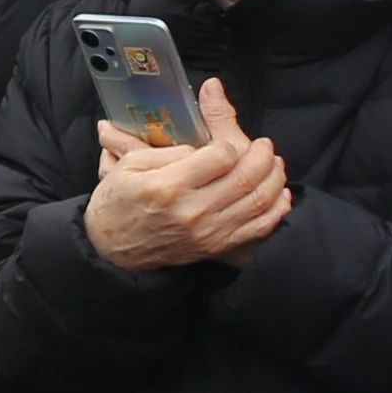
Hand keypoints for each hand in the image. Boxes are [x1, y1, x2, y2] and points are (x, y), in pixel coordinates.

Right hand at [85, 83, 292, 270]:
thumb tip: (202, 147)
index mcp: (167, 186)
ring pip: (259, 200)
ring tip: (274, 162)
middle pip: (245, 177)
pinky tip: (279, 193)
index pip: (220, 157)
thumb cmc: (118, 202)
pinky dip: (276, 208)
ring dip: (274, 177)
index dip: (228, 146)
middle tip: (264, 145)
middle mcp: (191, 210)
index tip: (223, 144)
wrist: (112, 248)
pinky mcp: (216, 245)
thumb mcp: (128, 166)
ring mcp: (207, 231)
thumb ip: (167, 151)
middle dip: (262, 156)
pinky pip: (259, 226)